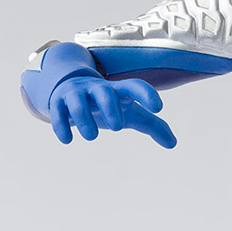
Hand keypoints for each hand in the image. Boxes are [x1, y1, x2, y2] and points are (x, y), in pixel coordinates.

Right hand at [48, 74, 176, 148]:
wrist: (70, 86)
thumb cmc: (107, 103)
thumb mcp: (130, 112)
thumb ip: (152, 125)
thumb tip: (173, 144)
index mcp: (117, 90)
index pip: (135, 86)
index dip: (147, 94)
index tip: (159, 107)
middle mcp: (97, 89)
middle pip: (103, 92)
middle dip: (109, 106)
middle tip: (118, 127)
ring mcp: (76, 94)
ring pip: (77, 101)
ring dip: (83, 118)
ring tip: (92, 137)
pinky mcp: (58, 102)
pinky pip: (58, 111)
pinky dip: (61, 124)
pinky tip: (67, 140)